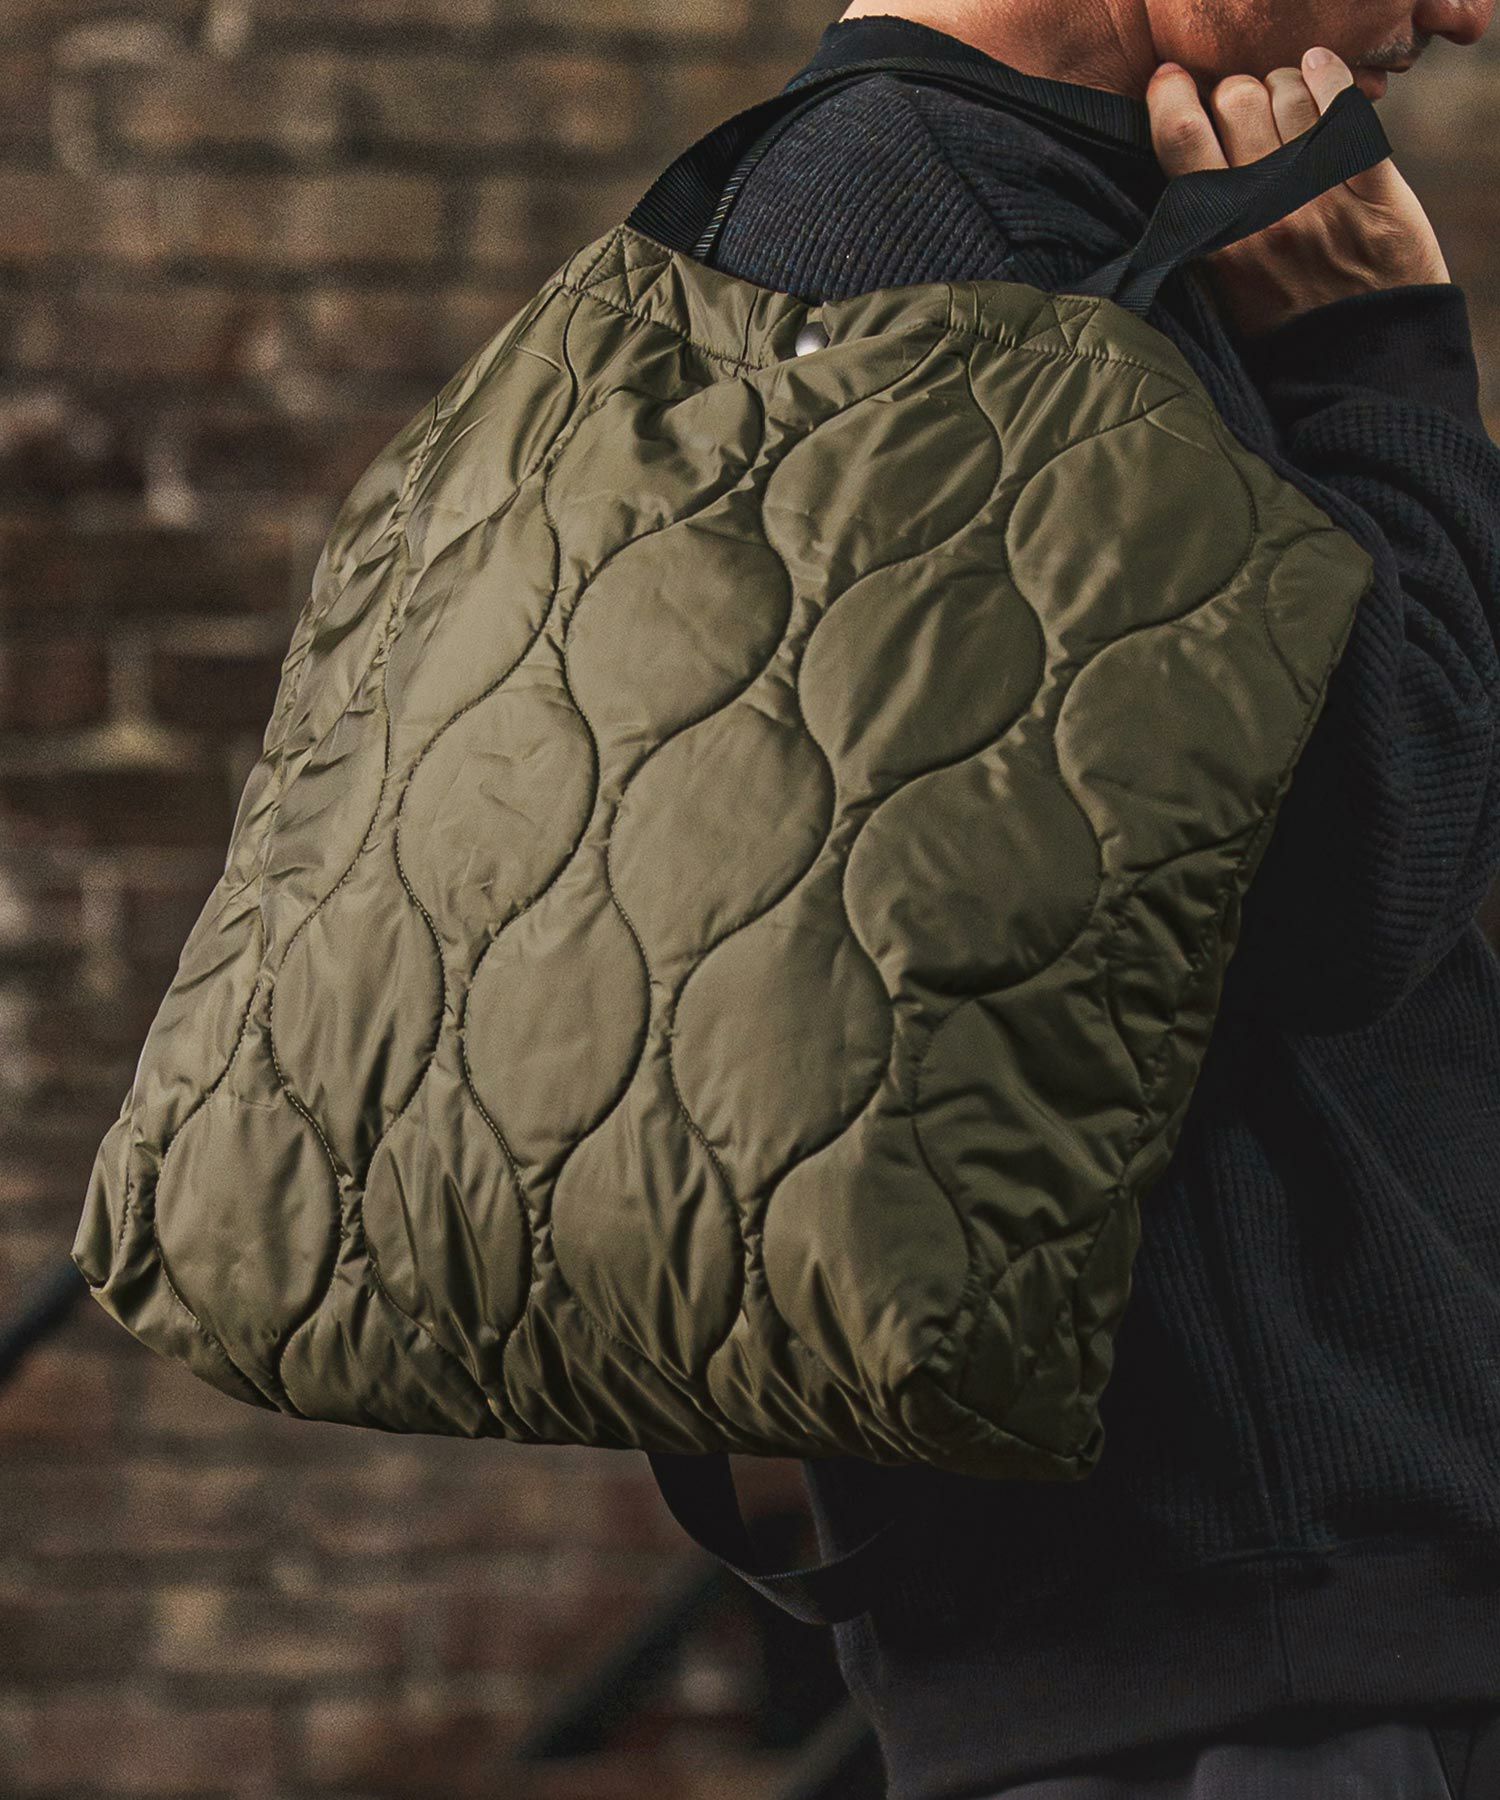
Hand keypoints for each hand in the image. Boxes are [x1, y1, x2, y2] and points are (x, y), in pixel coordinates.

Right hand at [1145, 47, 1449, 337]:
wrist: (1358, 370)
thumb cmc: (1281, 334)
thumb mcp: (1215, 294)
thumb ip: (1196, 234)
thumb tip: (1175, 162)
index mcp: (1217, 240)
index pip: (1180, 139)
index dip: (1168, 96)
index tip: (1169, 82)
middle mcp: (1266, 211)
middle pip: (1234, 99)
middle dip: (1231, 92)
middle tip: (1238, 110)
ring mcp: (1322, 196)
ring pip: (1288, 90)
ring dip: (1282, 85)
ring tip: (1284, 105)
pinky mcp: (1374, 187)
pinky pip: (1346, 105)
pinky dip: (1329, 76)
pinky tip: (1319, 73)